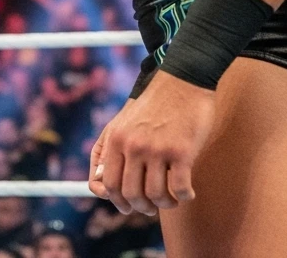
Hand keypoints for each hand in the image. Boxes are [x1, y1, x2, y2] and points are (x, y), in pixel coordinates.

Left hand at [88, 71, 214, 215]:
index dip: (117, 201)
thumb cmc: (153, 105)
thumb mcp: (121, 122)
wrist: (183, 80)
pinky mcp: (182, 151)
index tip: (127, 207)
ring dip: (165, 204)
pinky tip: (187, 192)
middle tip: (152, 207)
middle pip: (131, 194)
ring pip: (156, 195)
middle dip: (142, 207)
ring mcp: (158, 149)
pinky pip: (181, 189)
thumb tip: (99, 185)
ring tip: (171, 199)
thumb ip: (107, 151)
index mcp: (116, 139)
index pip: (108, 183)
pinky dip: (184, 197)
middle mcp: (133, 145)